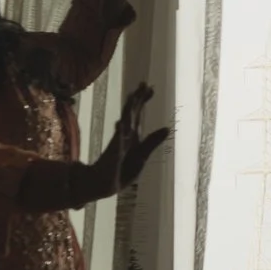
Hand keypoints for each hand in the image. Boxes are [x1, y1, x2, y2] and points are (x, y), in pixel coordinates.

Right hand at [83, 83, 169, 199]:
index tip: (150, 87)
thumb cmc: (122, 172)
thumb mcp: (142, 157)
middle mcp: (125, 135)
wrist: (103, 186)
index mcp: (132, 135)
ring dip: (129, 110)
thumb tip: (168, 128)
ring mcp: (118, 142)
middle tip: (144, 83)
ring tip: (134, 96)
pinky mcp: (113, 154)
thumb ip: (152, 142)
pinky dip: (119, 133)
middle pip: (132, 113)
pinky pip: (116, 142)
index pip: (137, 114)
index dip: (142, 100)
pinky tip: (121, 124)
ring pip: (124, 123)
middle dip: (137, 98)